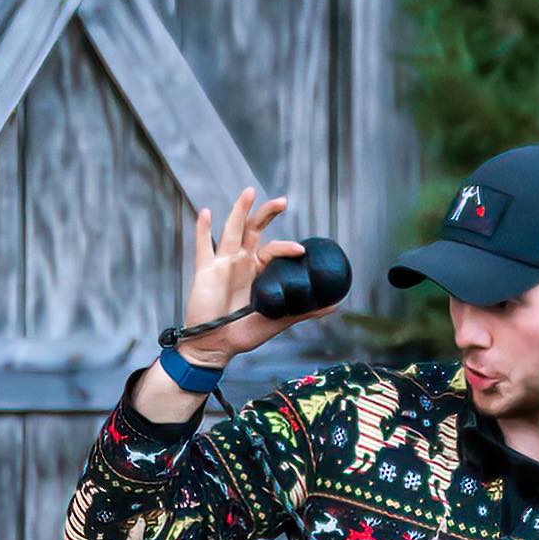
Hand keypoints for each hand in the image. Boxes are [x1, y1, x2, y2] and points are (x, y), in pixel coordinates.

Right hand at [176, 190, 302, 354]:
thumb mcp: (278, 321)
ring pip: (231, 230)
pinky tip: (205, 213)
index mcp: (258, 271)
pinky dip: (202, 230)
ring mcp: (222, 264)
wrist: (216, 347)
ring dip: (239, 210)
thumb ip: (304, 311)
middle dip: (267, 213)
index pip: (273, 249)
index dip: (286, 247)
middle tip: (283, 201)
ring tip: (249, 192)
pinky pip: (203, 247)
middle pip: (253, 229)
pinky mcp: (205, 271)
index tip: (300, 250)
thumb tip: (335, 306)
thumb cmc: (244, 334)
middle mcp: (241, 262)